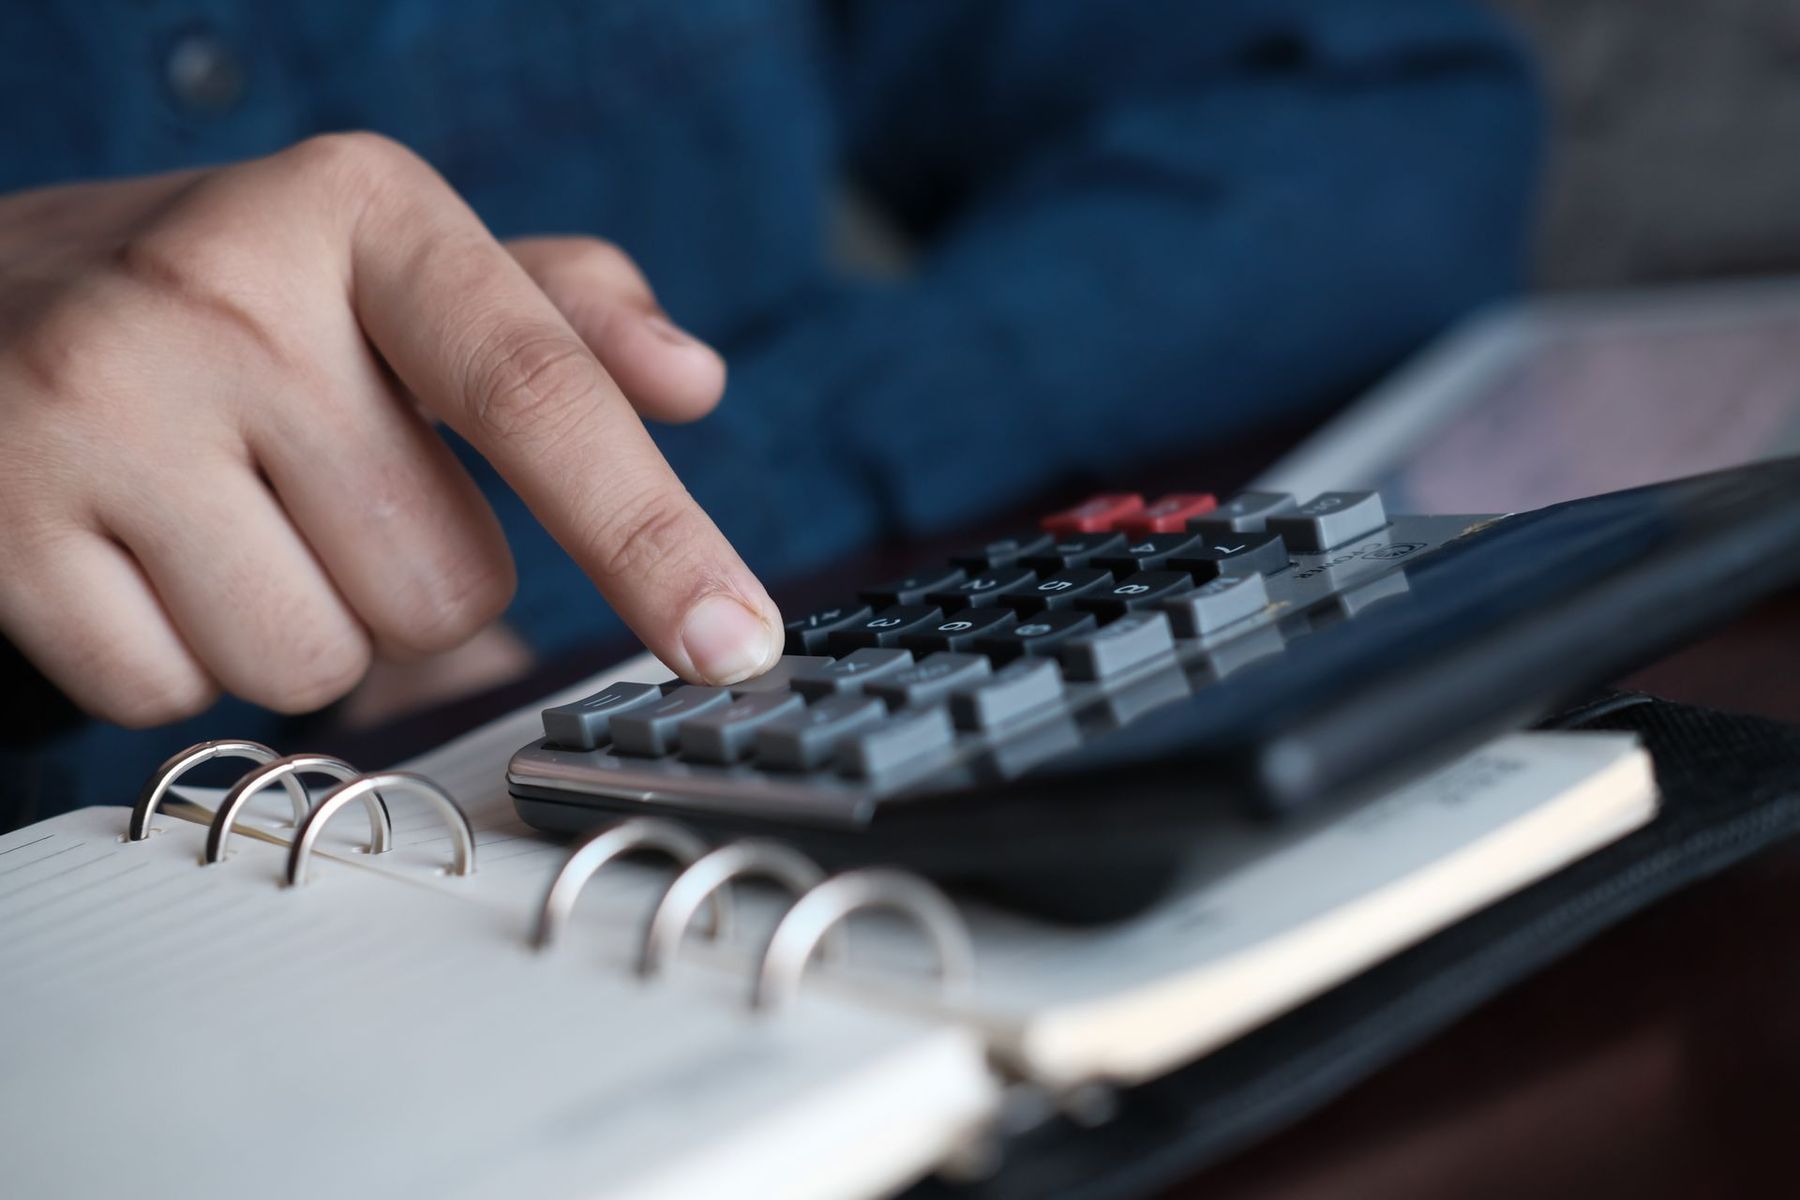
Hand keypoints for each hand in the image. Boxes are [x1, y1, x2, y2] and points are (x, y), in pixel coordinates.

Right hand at [0, 133, 781, 727]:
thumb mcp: (387, 263)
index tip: (735, 644)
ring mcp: (98, 408)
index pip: (537, 392)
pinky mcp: (4, 525)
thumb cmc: (226, 299)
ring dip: (299, 625)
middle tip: (314, 487)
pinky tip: (137, 556)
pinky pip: (176, 695)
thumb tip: (691, 379)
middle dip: (404, 578)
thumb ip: (556, 316)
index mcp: (357, 214)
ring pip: (319, 664)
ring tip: (223, 517)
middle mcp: (225, 293)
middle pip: (440, 589)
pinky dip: (179, 658)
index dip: (652, 536)